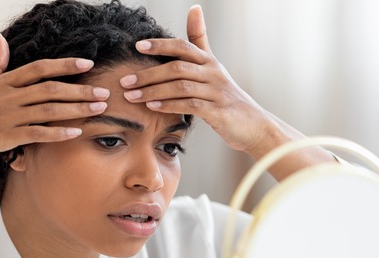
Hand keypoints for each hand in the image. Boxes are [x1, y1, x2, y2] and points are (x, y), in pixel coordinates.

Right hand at [0, 33, 109, 168]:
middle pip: (51, 88)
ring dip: (76, 108)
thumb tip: (2, 41)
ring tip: (99, 109)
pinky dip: (57, 132)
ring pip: (48, 109)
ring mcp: (6, 116)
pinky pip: (36, 133)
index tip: (87, 64)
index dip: (65, 66)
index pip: (39, 69)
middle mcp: (7, 96)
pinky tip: (76, 132)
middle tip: (104, 91)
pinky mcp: (3, 137)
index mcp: (1, 82)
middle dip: (80, 89)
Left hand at [119, 6, 284, 154]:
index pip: (182, 47)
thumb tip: (193, 8)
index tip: (138, 46)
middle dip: (148, 74)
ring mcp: (217, 92)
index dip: (160, 45)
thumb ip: (200, 40)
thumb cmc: (227, 97)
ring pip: (180, 86)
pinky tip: (152, 108)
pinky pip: (190, 105)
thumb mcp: (213, 66)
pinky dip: (169, 105)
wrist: (253, 125)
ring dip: (153, 91)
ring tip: (132, 97)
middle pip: (177, 67)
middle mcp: (213, 73)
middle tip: (125, 81)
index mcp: (209, 61)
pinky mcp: (218, 111)